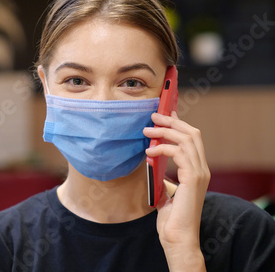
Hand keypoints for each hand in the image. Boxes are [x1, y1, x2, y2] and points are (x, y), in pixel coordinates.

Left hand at [143, 111, 209, 270]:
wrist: (177, 237)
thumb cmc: (170, 217)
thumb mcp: (165, 189)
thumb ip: (163, 174)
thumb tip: (152, 158)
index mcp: (197, 170)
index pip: (192, 138)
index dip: (179, 123)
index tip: (165, 113)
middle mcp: (202, 168)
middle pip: (192, 133)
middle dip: (172, 121)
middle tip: (153, 116)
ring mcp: (200, 173)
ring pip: (187, 139)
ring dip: (165, 131)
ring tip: (147, 131)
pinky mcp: (193, 179)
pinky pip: (179, 152)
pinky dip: (163, 148)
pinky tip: (149, 152)